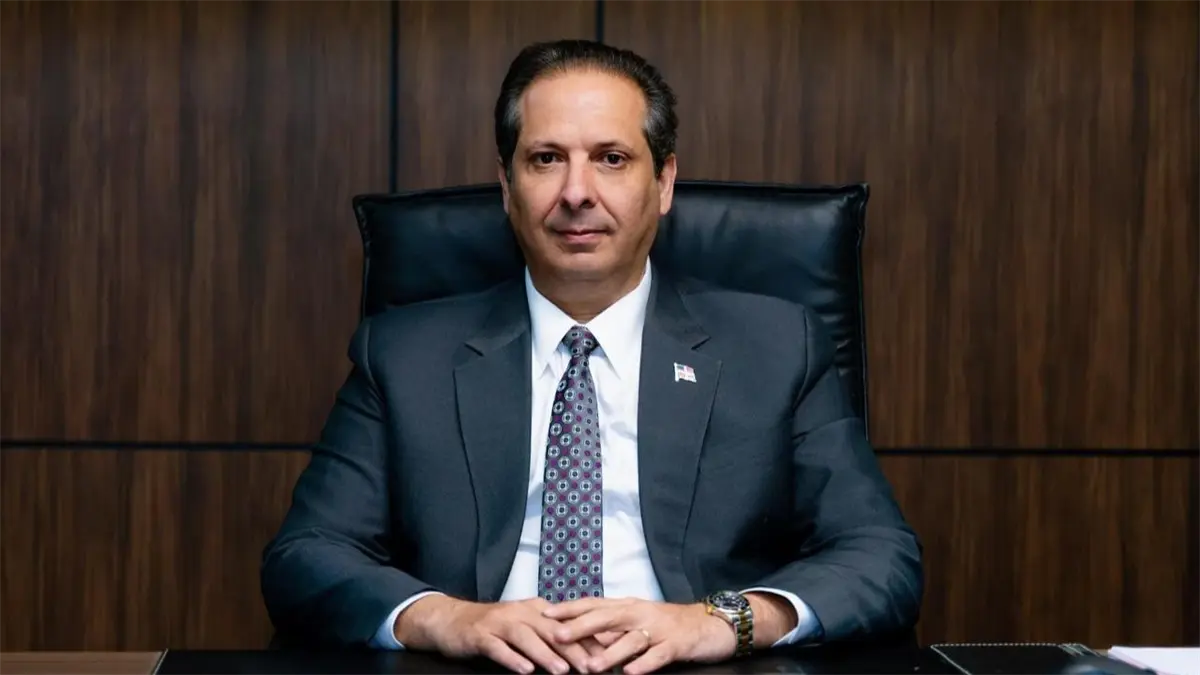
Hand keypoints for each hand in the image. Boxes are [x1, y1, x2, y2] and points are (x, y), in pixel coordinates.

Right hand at [395, 595, 610, 673]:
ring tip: (562, 670)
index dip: (587, 640)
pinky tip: (524, 670)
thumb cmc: (496, 628)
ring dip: (545, 654)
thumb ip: (552, 638)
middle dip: (573, 648)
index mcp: (536, 610)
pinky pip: (498, 647)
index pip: (567, 624)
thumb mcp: (526, 628)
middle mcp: (520, 613)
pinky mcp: (481, 635)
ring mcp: (500, 623)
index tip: (606, 656)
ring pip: (526, 637)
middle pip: (550, 629)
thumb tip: (587, 652)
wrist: (453, 620)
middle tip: (591, 667)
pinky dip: (512, 658)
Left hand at [542, 598, 735, 674]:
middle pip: (607, 617)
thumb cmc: (666, 625)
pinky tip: (632, 673)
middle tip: (557, 636)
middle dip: (580, 626)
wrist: (708, 625)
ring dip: (610, 653)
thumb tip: (579, 636)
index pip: (594, 604)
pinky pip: (658, 655)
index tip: (544, 614)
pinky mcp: (676, 644)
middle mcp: (639, 613)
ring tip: (590, 667)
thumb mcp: (635, 623)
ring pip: (630, 639)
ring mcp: (658, 629)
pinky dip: (645, 663)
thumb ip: (610, 629)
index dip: (569, 608)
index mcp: (627, 606)